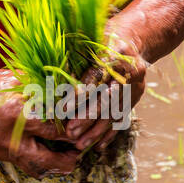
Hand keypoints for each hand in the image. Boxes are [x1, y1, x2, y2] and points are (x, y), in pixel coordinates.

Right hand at [0, 66, 79, 177]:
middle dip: (66, 160)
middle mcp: (9, 138)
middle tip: (79, 153)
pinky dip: (37, 160)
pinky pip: (23, 163)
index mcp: (15, 115)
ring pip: (35, 170)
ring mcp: (1, 150)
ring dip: (52, 166)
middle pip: (46, 162)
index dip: (72, 132)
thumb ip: (44, 91)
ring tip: (66, 156)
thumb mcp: (18, 82)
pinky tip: (46, 151)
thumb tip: (72, 92)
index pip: (54, 132)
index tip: (83, 130)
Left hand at [66, 29, 147, 153]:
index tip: (62, 108)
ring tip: (79, 144)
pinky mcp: (135, 98)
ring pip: (114, 112)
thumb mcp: (90, 36)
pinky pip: (123, 118)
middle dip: (86, 117)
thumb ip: (74, 52)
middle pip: (105, 99)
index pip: (95, 77)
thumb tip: (48, 70)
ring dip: (96, 131)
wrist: (133, 40)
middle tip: (69, 132)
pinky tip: (99, 146)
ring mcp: (134, 86)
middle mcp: (128, 71)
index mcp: (115, 52)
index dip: (78, 93)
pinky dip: (110, 133)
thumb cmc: (102, 36)